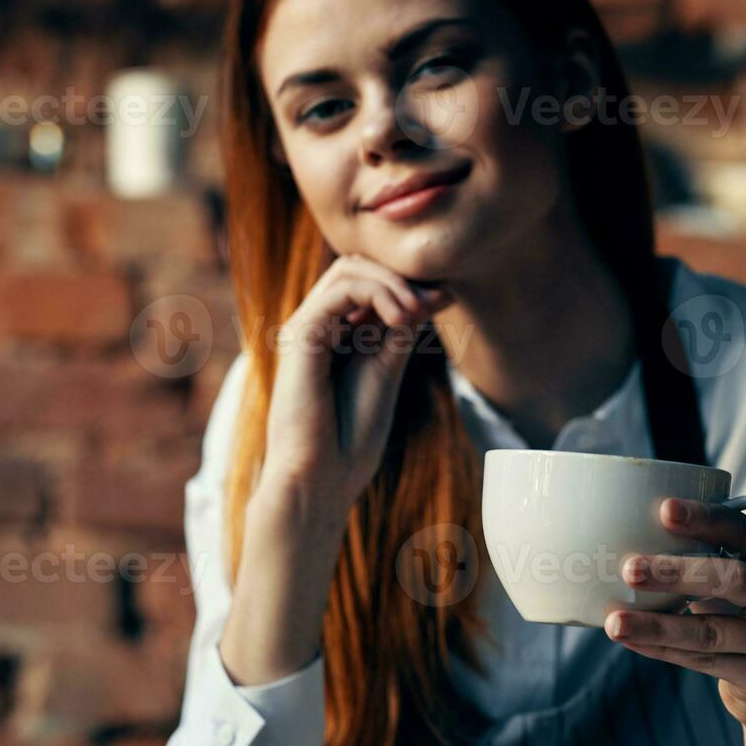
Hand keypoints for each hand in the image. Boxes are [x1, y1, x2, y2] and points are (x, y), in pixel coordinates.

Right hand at [260, 252, 452, 509]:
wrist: (321, 478)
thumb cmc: (350, 437)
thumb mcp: (387, 370)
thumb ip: (402, 330)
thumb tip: (437, 293)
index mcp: (334, 334)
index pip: (367, 281)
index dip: (407, 282)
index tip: (445, 299)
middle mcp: (316, 325)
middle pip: (357, 266)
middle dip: (401, 277)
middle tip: (436, 301)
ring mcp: (305, 328)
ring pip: (349, 270)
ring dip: (393, 283)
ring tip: (418, 312)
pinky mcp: (300, 335)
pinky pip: (340, 291)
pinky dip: (378, 294)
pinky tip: (402, 318)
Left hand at [604, 497, 745, 735]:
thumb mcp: (742, 577)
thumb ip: (706, 555)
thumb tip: (626, 533)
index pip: (744, 531)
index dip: (705, 519)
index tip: (664, 509)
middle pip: (735, 579)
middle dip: (677, 572)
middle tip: (629, 569)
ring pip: (713, 631)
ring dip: (658, 625)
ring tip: (614, 622)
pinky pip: (704, 662)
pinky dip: (662, 650)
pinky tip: (630, 641)